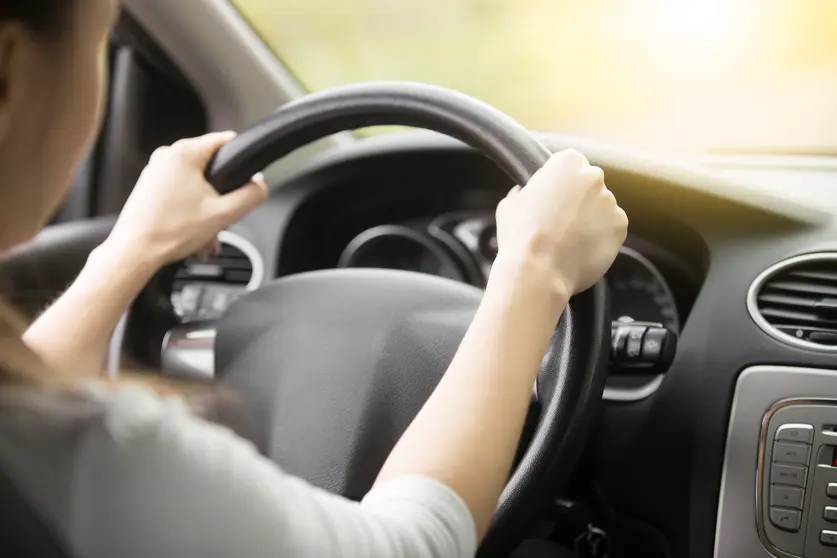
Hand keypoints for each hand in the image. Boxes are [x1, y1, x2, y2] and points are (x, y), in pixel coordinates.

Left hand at [106, 131, 267, 267]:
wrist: (134, 252)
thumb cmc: (169, 232)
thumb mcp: (224, 214)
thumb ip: (251, 196)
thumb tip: (260, 185)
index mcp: (184, 153)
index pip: (226, 141)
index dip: (241, 162)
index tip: (243, 184)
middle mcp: (166, 156)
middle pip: (212, 167)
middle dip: (222, 195)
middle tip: (221, 217)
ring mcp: (155, 171)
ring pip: (197, 183)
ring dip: (207, 208)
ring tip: (205, 232)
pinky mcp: (149, 187)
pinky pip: (181, 193)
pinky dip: (191, 210)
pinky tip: (193, 232)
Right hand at [494, 149, 627, 296]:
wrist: (538, 270)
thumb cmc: (520, 234)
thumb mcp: (510, 202)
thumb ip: (526, 190)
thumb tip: (528, 193)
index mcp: (568, 162)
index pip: (566, 165)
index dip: (555, 184)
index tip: (548, 200)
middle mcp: (594, 176)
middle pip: (587, 184)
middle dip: (577, 199)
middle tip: (559, 222)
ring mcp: (610, 202)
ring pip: (600, 208)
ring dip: (589, 219)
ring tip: (569, 241)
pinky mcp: (620, 226)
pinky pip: (610, 228)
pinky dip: (600, 237)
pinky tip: (581, 249)